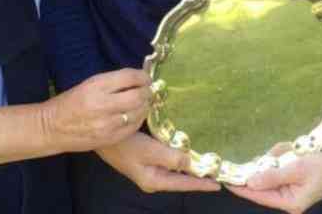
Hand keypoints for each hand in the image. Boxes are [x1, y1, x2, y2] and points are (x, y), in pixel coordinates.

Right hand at [43, 68, 150, 152]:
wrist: (53, 127)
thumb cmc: (70, 101)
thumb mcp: (89, 84)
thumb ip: (112, 81)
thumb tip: (135, 78)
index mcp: (97, 86)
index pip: (129, 77)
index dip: (143, 76)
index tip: (146, 77)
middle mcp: (104, 104)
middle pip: (138, 95)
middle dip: (147, 91)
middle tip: (148, 90)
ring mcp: (108, 124)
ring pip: (138, 112)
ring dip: (145, 105)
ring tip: (144, 101)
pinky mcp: (110, 138)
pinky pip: (133, 127)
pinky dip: (139, 119)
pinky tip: (137, 114)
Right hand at [97, 131, 220, 193]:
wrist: (103, 136)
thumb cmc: (124, 144)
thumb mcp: (148, 150)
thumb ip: (170, 157)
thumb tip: (191, 161)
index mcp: (154, 180)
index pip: (183, 184)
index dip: (201, 183)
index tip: (218, 184)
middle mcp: (154, 177)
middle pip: (180, 178)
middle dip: (197, 174)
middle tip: (215, 169)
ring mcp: (149, 168)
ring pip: (175, 168)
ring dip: (188, 163)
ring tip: (205, 160)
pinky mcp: (146, 158)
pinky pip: (167, 159)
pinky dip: (178, 155)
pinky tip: (185, 148)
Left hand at [226, 138, 321, 213]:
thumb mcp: (299, 169)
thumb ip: (273, 176)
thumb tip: (250, 182)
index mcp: (289, 202)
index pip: (259, 195)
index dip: (241, 186)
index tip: (225, 178)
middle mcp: (287, 195)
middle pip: (263, 179)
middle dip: (269, 163)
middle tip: (284, 153)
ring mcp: (289, 183)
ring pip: (270, 166)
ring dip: (279, 155)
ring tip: (297, 151)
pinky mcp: (292, 171)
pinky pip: (278, 160)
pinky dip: (284, 152)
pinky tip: (297, 149)